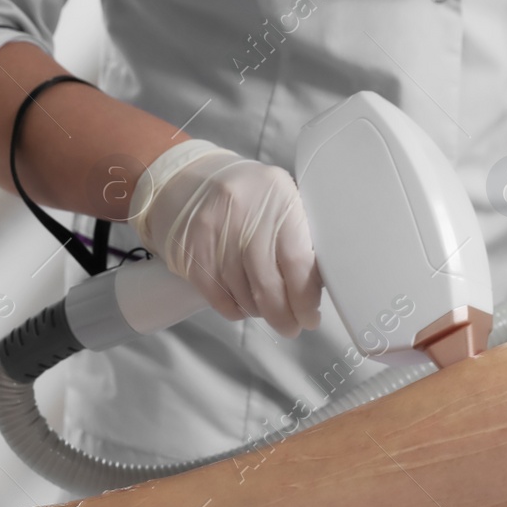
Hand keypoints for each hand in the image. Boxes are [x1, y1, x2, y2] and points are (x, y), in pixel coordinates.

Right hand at [130, 140, 322, 337]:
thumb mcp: (283, 201)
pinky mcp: (191, 252)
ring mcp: (214, 234)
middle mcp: (245, 214)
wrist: (190, 179)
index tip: (310, 317)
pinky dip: (235, 309)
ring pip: (243, 295)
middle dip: (284, 315)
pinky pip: (218, 297)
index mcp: (279, 197)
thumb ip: (301, 236)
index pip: (297, 262)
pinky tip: (244, 306)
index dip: (305, 299)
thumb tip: (316, 286)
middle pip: (268, 285)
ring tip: (268, 311)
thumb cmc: (250, 196)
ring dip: (260, 312)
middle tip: (291, 327)